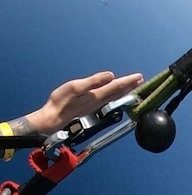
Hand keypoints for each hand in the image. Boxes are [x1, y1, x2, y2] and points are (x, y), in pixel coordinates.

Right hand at [27, 71, 142, 133]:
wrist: (53, 118)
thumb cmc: (60, 102)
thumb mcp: (75, 87)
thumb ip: (94, 81)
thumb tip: (111, 75)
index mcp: (96, 95)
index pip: (116, 86)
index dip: (128, 81)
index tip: (139, 76)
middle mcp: (98, 101)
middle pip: (118, 93)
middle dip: (129, 87)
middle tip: (140, 81)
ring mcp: (94, 106)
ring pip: (114, 98)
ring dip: (123, 92)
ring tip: (131, 88)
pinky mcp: (89, 108)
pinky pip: (107, 101)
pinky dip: (115, 96)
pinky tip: (113, 96)